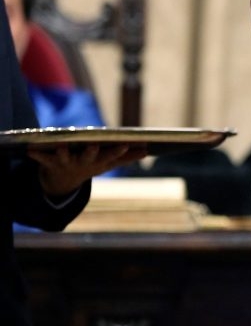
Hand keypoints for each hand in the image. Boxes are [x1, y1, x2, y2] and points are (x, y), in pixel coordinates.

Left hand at [29, 143, 146, 198]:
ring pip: (65, 157)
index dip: (118, 151)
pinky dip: (36, 155)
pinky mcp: (50, 162)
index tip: (127, 143)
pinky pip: (42, 158)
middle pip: (89, 157)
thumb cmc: (90, 166)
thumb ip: (126, 157)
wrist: (63, 182)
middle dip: (92, 152)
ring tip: (63, 146)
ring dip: (64, 153)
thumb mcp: (108, 163)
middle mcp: (83, 163)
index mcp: (98, 162)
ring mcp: (67, 163)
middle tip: (94, 146)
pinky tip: (29, 150)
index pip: (111, 156)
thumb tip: (146, 150)